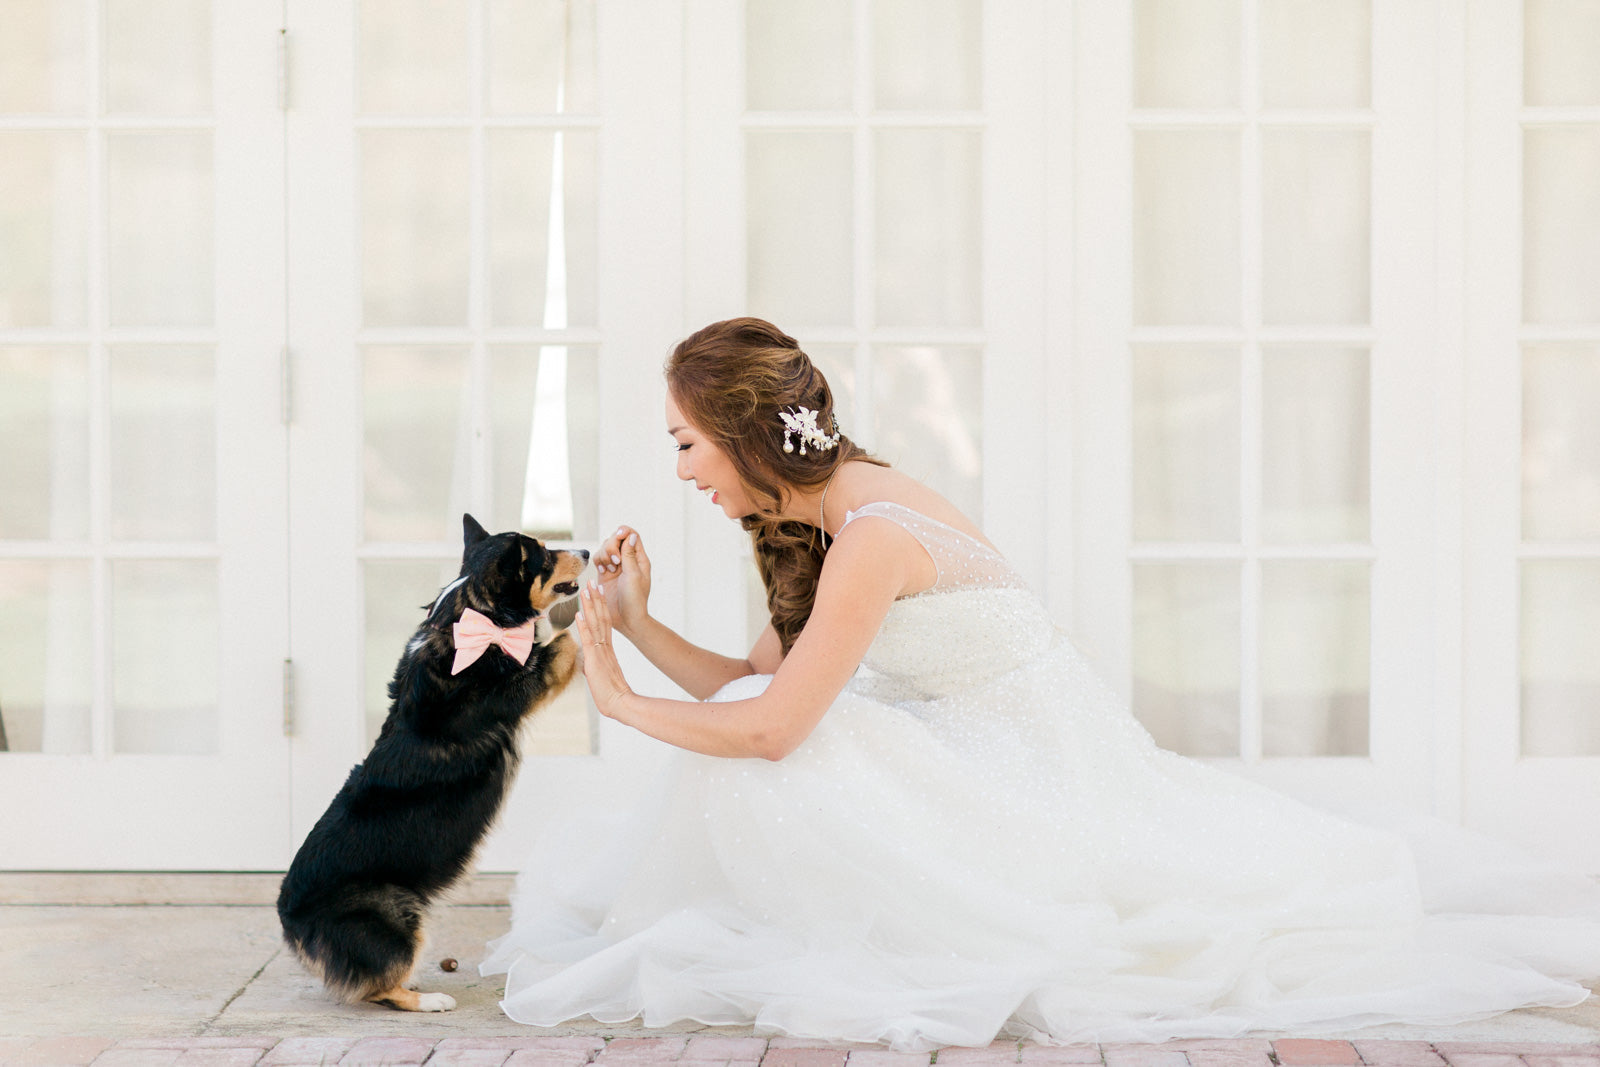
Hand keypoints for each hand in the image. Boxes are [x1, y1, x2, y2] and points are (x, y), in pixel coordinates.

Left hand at [575, 581, 632, 718]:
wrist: (620, 703)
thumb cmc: (611, 694)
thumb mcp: (599, 676)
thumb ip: (593, 666)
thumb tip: (586, 663)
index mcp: (607, 649)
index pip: (604, 623)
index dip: (600, 607)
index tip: (597, 593)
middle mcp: (605, 646)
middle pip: (601, 617)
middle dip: (596, 599)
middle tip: (592, 582)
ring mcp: (601, 651)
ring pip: (595, 623)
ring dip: (590, 606)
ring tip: (586, 590)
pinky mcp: (596, 659)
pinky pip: (589, 639)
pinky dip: (584, 625)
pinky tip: (580, 614)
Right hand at [593, 525, 650, 637]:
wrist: (625, 619)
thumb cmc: (634, 599)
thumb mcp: (633, 575)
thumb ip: (629, 555)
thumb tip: (630, 535)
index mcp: (640, 559)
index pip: (632, 535)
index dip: (624, 532)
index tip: (619, 534)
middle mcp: (628, 560)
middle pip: (616, 539)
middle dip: (612, 545)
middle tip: (615, 562)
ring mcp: (615, 566)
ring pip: (605, 548)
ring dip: (605, 554)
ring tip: (610, 569)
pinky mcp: (605, 573)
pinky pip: (598, 559)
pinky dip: (599, 561)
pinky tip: (603, 572)